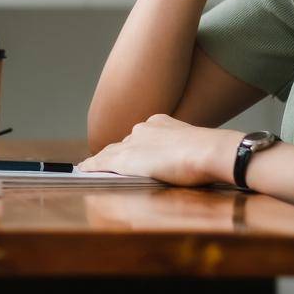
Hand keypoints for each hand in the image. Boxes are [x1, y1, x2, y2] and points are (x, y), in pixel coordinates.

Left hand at [77, 114, 243, 186]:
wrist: (210, 151)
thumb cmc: (210, 154)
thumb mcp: (193, 147)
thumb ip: (181, 151)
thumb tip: (185, 161)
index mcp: (159, 123)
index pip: (138, 139)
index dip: (131, 149)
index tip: (129, 156)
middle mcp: (143, 130)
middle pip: (121, 145)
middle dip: (112, 155)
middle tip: (100, 164)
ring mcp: (133, 143)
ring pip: (110, 153)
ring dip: (100, 162)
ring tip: (88, 168)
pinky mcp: (126, 159)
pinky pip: (102, 162)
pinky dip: (91, 167)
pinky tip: (83, 170)